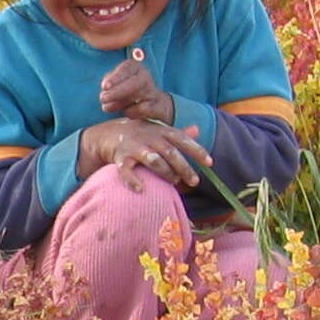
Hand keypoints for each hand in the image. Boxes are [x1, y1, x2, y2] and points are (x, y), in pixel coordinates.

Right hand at [78, 118, 211, 191]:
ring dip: (165, 173)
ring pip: (153, 161)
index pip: (183, 140)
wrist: (109, 133)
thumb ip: (178, 133)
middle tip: (194, 182)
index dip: (197, 151)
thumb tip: (198, 129)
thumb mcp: (159, 130)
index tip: (210, 163)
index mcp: (162, 131)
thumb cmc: (141, 134)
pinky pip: (126, 171)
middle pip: (170, 153)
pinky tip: (141, 189)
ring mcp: (135, 148)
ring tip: (174, 182)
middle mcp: (150, 138)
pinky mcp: (121, 158)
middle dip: (184, 168)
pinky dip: (133, 180)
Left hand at [100, 49, 174, 123]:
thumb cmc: (127, 92)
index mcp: (135, 68)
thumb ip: (110, 83)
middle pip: (135, 82)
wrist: (152, 105)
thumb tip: (106, 87)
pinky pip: (148, 109)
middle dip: (118, 91)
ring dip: (123, 102)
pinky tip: (126, 113)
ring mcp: (154, 92)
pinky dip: (135, 111)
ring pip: (141, 95)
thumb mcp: (115, 84)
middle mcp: (146, 78)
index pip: (127, 68)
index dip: (116, 77)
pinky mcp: (160, 106)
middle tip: (103, 98)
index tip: (105, 86)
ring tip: (108, 107)